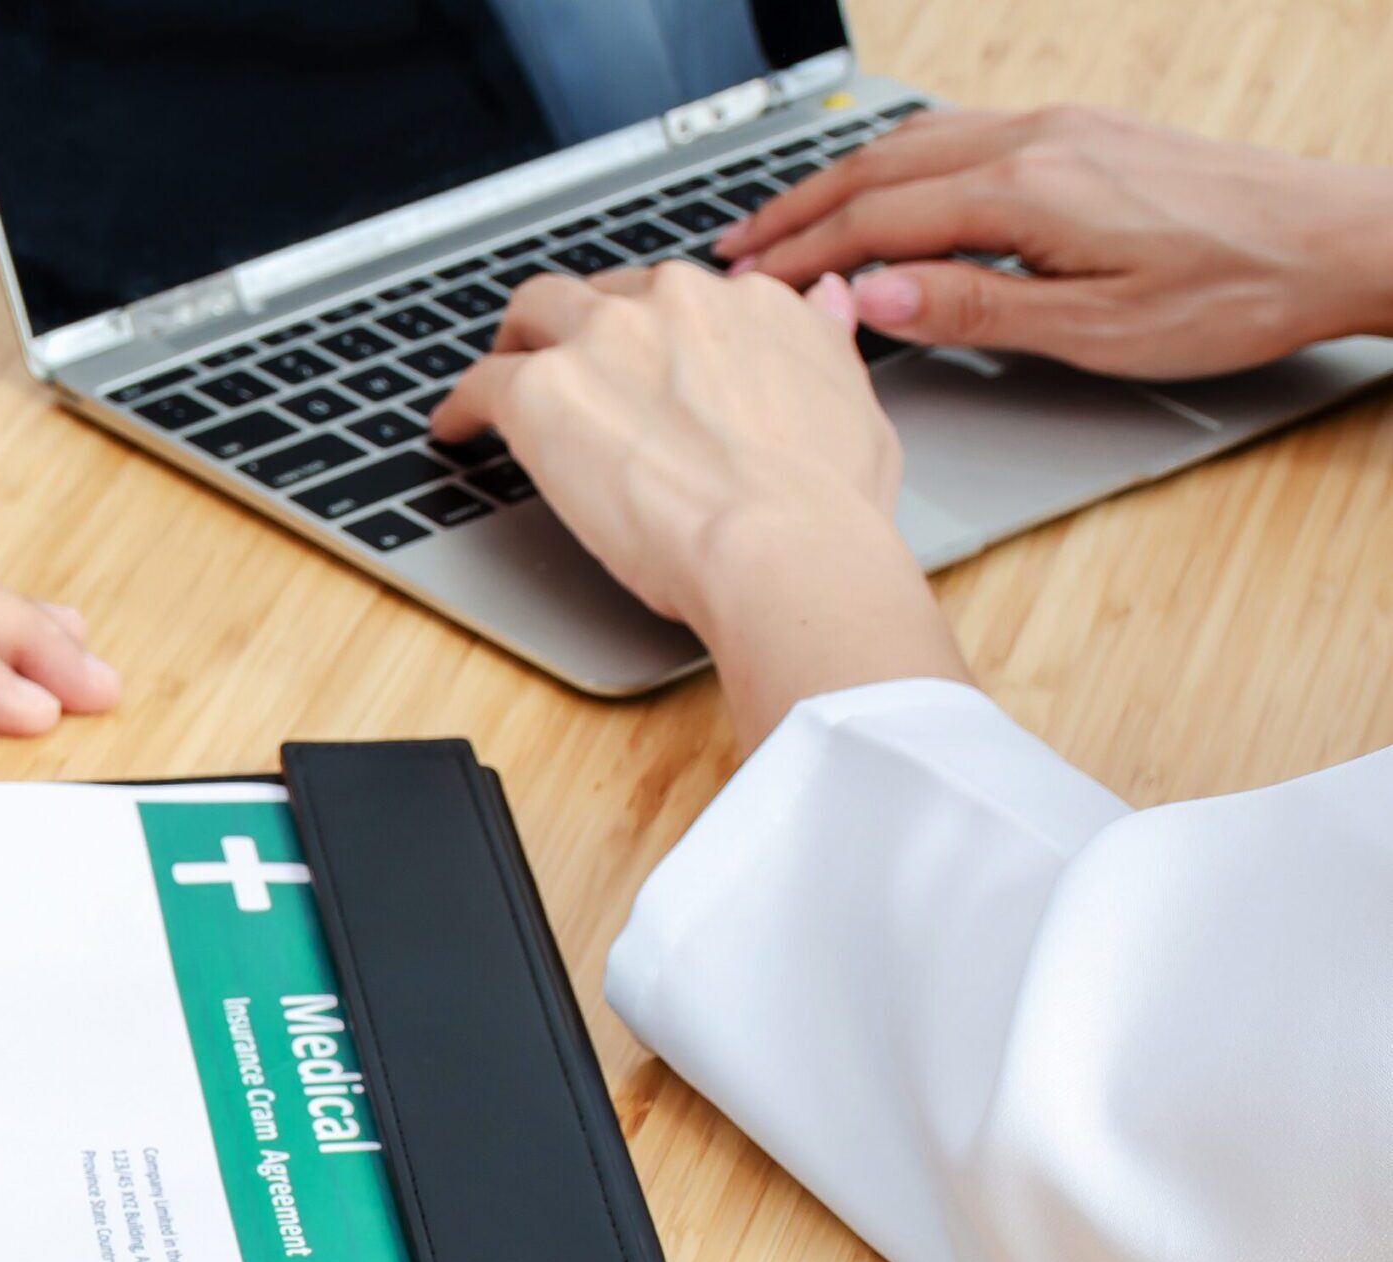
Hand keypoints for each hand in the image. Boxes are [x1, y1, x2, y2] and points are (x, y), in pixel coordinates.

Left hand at [431, 264, 966, 743]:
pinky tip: (455, 430)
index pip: (679, 296)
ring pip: (532, 314)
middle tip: (560, 360)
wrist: (783, 548)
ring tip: (501, 378)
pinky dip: (461, 405)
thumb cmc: (826, 505)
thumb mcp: (853, 403)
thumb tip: (826, 299)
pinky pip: (479, 383)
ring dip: (514, 343)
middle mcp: (674, 301)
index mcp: (747, 304)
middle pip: (600, 293)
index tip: (638, 357)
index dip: (651, 329)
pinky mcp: (542, 390)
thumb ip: (823, 341)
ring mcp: (603, 338)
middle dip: (576, 322)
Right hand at [724, 105, 1392, 377]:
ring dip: (839, 179)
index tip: (745, 287)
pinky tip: (884, 183)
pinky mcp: (1084, 132)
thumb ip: (975, 305)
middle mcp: (1036, 141)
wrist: (1339, 237)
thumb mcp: (1097, 327)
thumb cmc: (1234, 291)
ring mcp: (1061, 128)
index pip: (878, 221)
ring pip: (915, 141)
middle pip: (879, 167)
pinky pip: (960, 132)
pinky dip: (896, 160)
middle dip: (795, 208)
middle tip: (733, 249)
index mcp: (1029, 190)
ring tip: (787, 216)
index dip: (800, 255)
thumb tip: (873, 294)